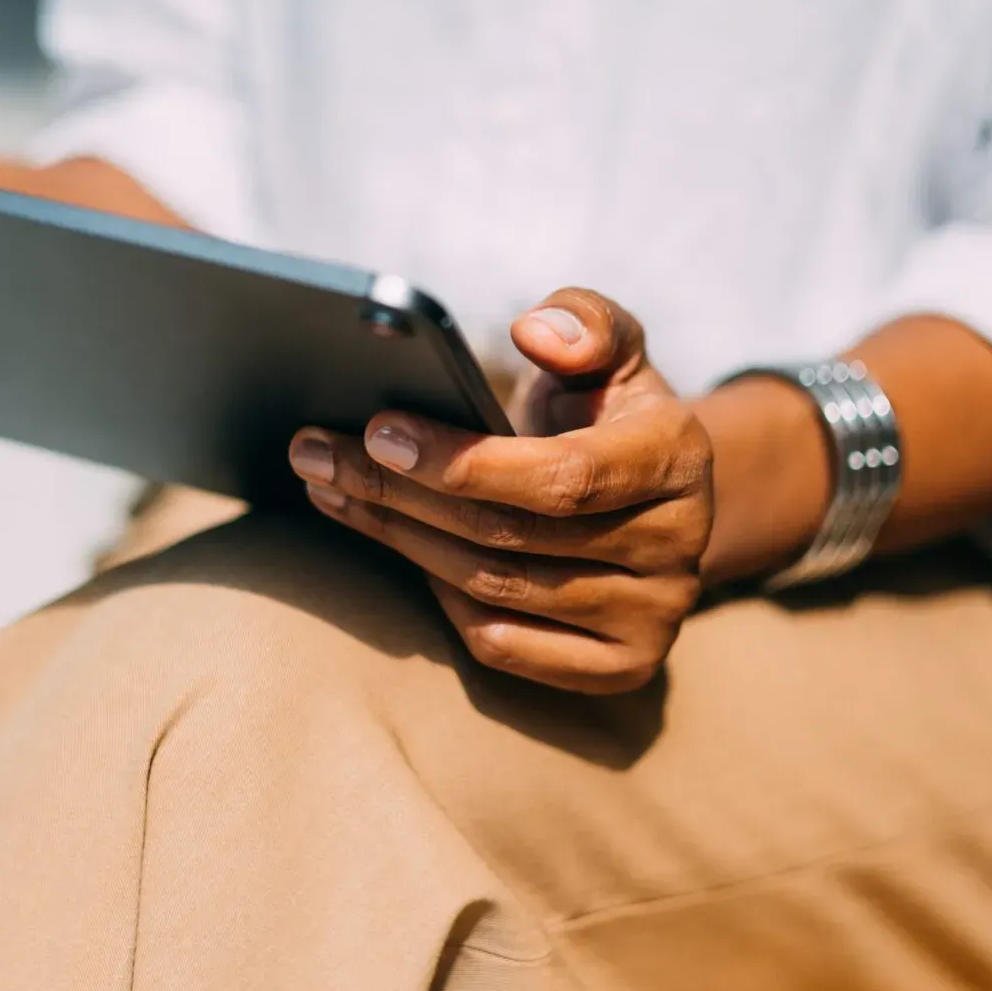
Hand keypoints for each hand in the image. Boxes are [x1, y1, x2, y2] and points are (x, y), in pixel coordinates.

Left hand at [289, 289, 713, 693]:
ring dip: (398, 539)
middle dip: (398, 493)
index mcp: (678, 457)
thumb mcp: (610, 349)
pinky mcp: (622, 668)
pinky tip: (396, 545)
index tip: (376, 429)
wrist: (653, 500)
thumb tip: (536, 332)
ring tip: (331, 487)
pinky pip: (502, 644)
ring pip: (495, 588)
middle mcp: (678, 546)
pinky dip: (439, 597)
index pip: (562, 477)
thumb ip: (585, 322)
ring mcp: (654, 618)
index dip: (463, 461)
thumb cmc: (609, 411)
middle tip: (313, 452)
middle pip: (510, 535)